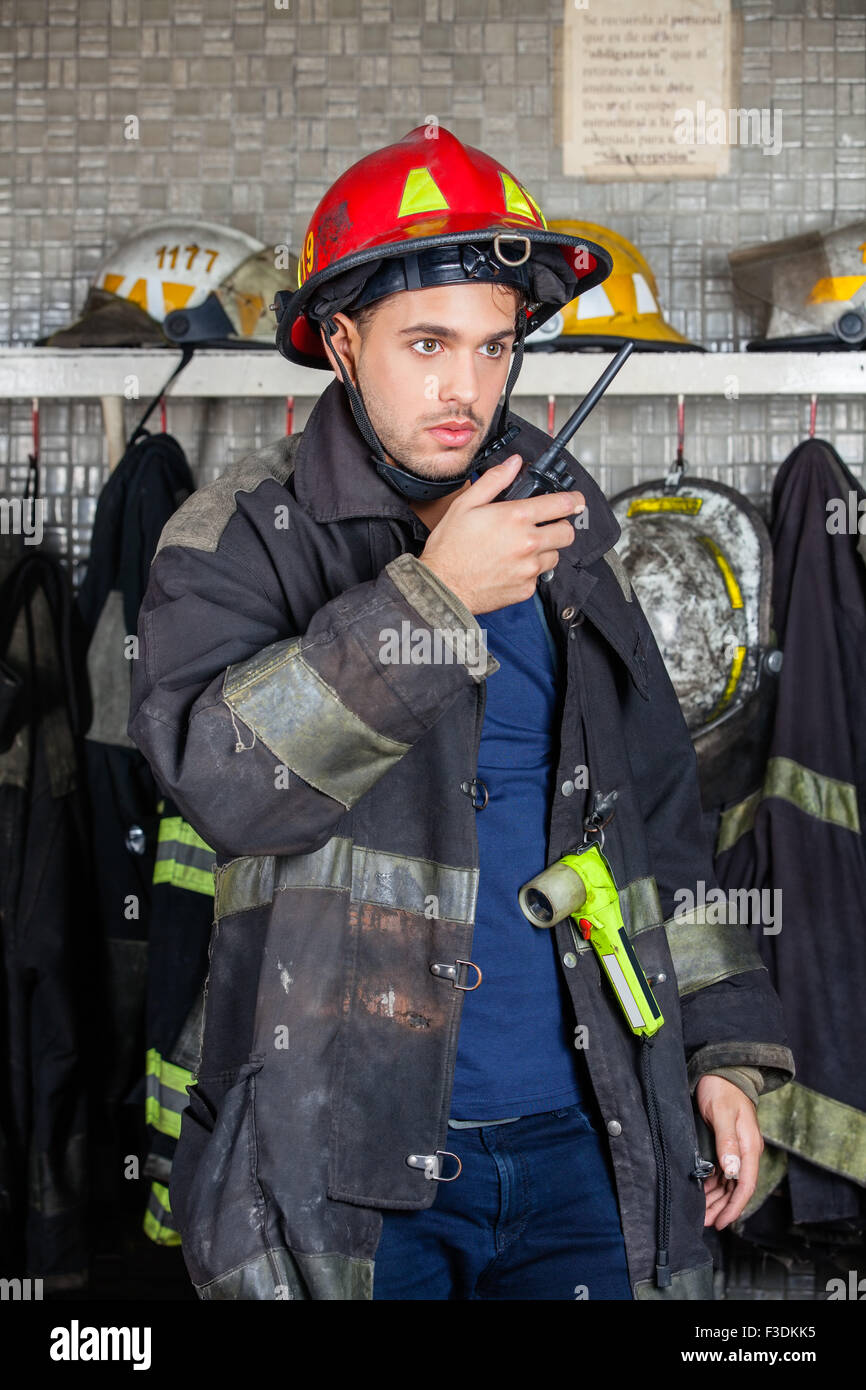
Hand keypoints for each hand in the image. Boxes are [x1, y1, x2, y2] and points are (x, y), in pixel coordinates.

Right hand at [418, 454, 586, 614]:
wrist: (442, 587)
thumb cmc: (449, 548)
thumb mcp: (466, 505)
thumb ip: (494, 481)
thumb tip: (513, 464)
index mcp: (516, 518)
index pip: (562, 505)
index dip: (573, 500)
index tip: (575, 501)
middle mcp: (528, 543)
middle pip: (567, 533)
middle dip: (560, 527)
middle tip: (547, 526)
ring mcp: (529, 569)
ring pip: (555, 556)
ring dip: (545, 551)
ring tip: (522, 549)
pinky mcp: (525, 589)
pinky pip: (538, 577)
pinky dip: (529, 572)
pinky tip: (510, 567)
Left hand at [695, 1074, 763, 1229]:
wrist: (722, 1072)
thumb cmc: (721, 1090)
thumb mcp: (721, 1114)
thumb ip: (727, 1141)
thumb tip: (732, 1170)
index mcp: (749, 1147)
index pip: (745, 1185)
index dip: (735, 1207)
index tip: (722, 1223)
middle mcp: (746, 1152)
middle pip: (737, 1189)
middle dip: (723, 1209)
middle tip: (705, 1223)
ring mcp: (737, 1150)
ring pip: (729, 1184)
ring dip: (717, 1200)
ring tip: (703, 1215)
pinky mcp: (727, 1146)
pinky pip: (723, 1173)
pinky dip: (714, 1186)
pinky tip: (703, 1194)